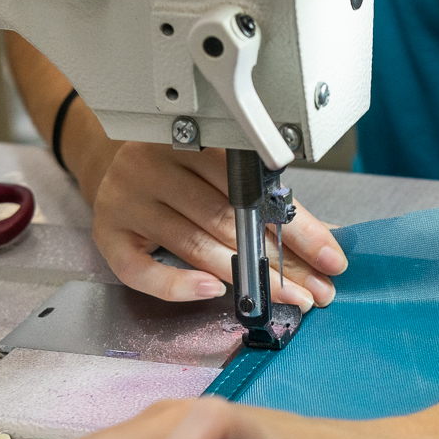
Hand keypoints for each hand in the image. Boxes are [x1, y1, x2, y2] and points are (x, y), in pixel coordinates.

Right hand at [2, 33, 345, 308]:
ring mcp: (129, 200)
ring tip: (286, 298)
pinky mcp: (109, 233)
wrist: (107, 162)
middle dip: (280, 262)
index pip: (255, 189)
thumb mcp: (219, 168)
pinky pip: (143, 271)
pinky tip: (214, 292)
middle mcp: (155, 166)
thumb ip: (263, 197)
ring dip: (247, 278)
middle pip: (229, 220)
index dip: (298, 228)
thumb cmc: (174, 169)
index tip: (331, 257)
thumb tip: (324, 237)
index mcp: (191, 140)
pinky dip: (179, 285)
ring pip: (195, 244)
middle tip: (315, 290)